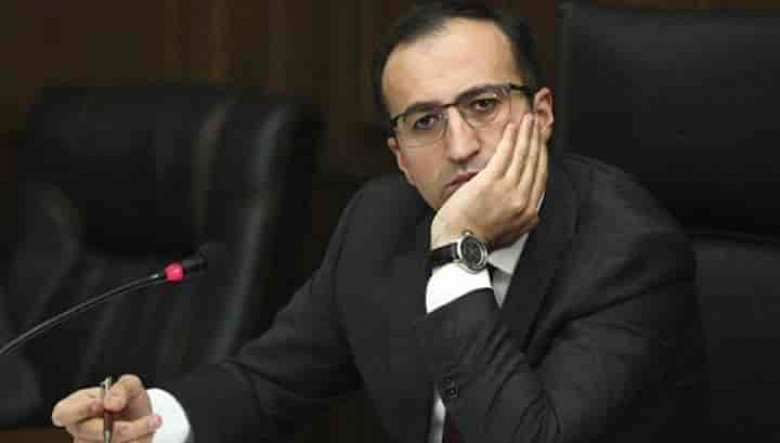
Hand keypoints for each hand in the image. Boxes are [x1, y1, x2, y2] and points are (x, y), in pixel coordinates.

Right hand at [52, 374, 160, 442]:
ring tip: (153, 422)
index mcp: (76, 407)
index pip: (62, 413)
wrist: (145, 421)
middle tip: (130, 426)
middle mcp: (79, 430)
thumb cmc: (130, 402)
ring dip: (133, 437)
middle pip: (83, 438)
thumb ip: (121, 388)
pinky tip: (145, 436)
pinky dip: (135, 442)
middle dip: (112, 431)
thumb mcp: (131, 386)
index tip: (101, 405)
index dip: (80, 410)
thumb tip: (110, 403)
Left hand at [431, 112, 547, 248]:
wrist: (459, 246)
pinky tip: (512, 127)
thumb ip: (521, 220)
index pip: (541, 178)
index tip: (541, 144)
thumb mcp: (510, 235)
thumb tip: (530, 211)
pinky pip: (505, 154)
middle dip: (537, 140)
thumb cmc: (475, 241)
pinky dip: (510, 138)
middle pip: (535, 163)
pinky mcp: (490, 182)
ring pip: (523, 155)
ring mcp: (508, 190)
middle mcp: (522, 200)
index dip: (542, 157)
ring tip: (527, 120)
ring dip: (526, 134)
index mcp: (528, 213)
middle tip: (537, 124)